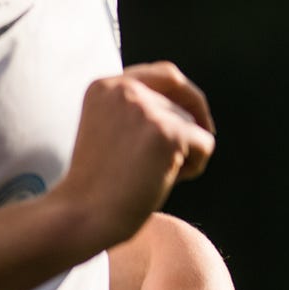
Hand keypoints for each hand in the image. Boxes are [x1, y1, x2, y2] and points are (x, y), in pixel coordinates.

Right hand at [54, 63, 215, 251]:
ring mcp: (147, 109)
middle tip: (176, 161)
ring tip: (153, 175)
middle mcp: (125, 89)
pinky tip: (165, 181)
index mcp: (106, 85)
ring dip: (186, 153)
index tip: (195, 118)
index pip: (167, 74)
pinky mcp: (168, 132)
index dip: (187, 95)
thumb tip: (191, 102)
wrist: (82, 215)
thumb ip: (140, 108)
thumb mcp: (112, 128)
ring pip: (196, 124)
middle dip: (188, 130)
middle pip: (186, 101)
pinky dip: (195, 167)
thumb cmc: (100, 182)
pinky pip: (206, 144)